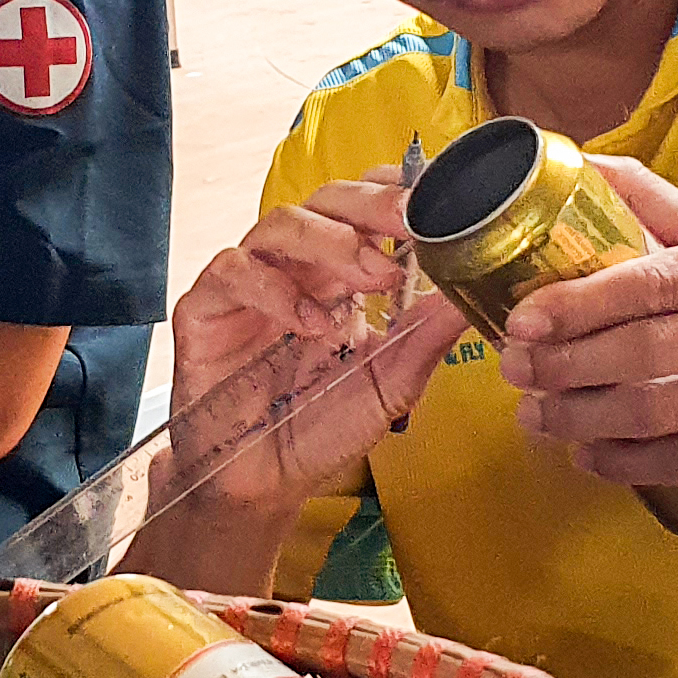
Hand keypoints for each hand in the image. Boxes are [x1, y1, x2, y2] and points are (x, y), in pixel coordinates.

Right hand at [166, 170, 466, 507]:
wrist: (261, 483)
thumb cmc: (319, 429)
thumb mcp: (389, 386)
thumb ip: (424, 339)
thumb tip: (471, 295)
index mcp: (341, 276)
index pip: (364, 209)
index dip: (393, 193)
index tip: (432, 205)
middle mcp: (295, 269)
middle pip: (325, 201)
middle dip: (370, 205)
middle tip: (407, 223)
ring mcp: (248, 285)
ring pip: (279, 224)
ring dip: (328, 240)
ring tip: (367, 275)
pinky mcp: (206, 308)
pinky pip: (233, 270)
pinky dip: (273, 287)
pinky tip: (308, 322)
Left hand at [496, 155, 677, 488]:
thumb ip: (666, 205)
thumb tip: (579, 160)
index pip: (657, 279)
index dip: (582, 302)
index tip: (522, 317)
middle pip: (651, 350)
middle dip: (567, 365)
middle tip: (513, 371)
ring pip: (666, 411)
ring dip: (585, 418)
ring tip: (536, 417)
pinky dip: (631, 463)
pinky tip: (589, 455)